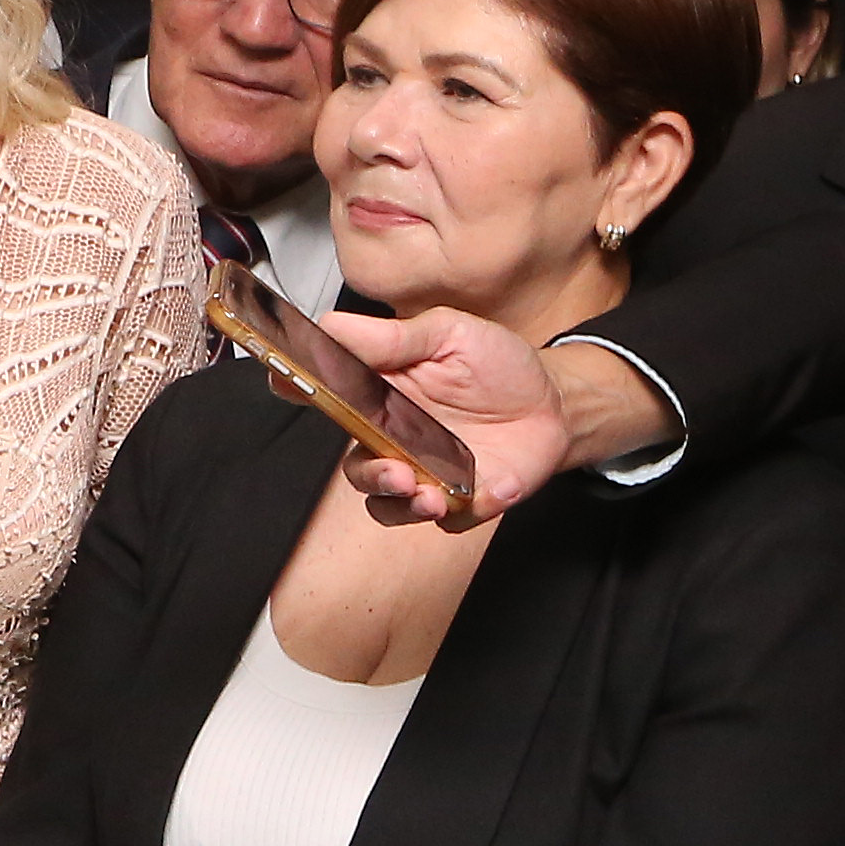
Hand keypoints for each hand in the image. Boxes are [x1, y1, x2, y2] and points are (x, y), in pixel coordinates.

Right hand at [308, 308, 610, 524]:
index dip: (298, 391)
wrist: (556, 402)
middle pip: (356, 468)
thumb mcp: (448, 333)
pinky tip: (488, 487)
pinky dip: (465, 509)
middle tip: (394, 470)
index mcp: (380, 397)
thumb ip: (390, 338)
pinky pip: (448, 519)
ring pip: (388, 505)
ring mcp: (425, 474)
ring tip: (426, 495)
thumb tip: (330, 326)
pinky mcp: (460, 501)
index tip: (288, 385)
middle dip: (370, 476)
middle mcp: (394, 440)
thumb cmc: (499, 365)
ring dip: (401, 505)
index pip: (326, 398)